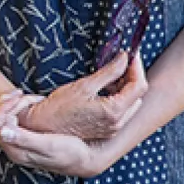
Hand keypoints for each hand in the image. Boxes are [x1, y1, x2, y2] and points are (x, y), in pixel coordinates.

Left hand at [0, 91, 112, 178]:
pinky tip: (21, 99)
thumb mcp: (48, 145)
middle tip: (21, 92)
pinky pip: (8, 119)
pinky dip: (12, 107)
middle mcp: (12, 148)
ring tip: (24, 94)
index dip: (1, 108)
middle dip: (4, 103)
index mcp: (15, 150)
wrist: (84, 159)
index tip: (19, 98)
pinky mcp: (24, 138)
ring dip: (8, 103)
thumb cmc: (69, 153)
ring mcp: (17, 143)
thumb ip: (24, 139)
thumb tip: (2, 131)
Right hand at [17, 53, 146, 141]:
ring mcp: (113, 128)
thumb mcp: (85, 85)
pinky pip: (122, 111)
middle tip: (121, 61)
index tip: (130, 53)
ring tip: (110, 74)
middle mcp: (118, 122)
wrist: (44, 127)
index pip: (139, 86)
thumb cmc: (59, 107)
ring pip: (131, 103)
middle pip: (137, 95)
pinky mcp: (107, 130)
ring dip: (126, 87)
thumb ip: (109, 72)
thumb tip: (124, 58)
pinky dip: (119, 98)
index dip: (136, 67)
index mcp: (114, 111)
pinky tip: (105, 89)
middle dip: (132, 76)